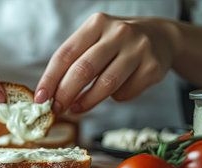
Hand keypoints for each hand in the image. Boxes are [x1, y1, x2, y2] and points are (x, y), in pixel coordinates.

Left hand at [35, 13, 179, 113]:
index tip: (40, 98)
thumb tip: (50, 94)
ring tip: (76, 108)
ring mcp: (138, 49)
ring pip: (105, 85)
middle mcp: (118, 33)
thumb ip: (73, 62)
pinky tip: (113, 92)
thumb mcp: (94, 40)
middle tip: (56, 109)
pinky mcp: (152, 67)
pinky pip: (124, 93)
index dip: (50, 79)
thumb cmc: (116, 43)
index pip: (65, 54)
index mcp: (96, 24)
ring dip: (86, 102)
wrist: (161, 37)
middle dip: (65, 94)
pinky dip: (114, 98)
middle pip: (83, 70)